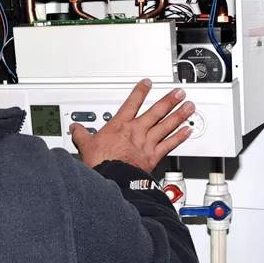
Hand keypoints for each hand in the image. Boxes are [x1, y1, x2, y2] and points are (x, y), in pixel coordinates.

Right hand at [70, 79, 194, 172]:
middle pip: (156, 112)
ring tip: (188, 106)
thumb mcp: (86, 145)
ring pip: (166, 125)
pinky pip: (169, 144)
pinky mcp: (153, 156)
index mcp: (120, 125)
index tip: (148, 84)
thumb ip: (82, 135)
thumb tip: (75, 130)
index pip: (132, 103)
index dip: (140, 91)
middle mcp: (136, 131)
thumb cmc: (102, 163)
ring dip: (179, 115)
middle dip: (169, 100)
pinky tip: (187, 130)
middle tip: (179, 93)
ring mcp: (147, 143)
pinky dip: (179, 137)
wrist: (113, 178)